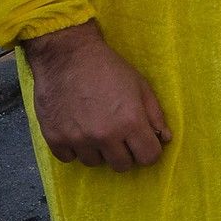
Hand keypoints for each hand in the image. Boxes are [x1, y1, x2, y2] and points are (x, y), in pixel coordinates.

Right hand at [23, 21, 169, 170]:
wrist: (66, 54)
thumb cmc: (107, 67)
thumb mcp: (140, 85)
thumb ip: (155, 114)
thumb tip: (165, 138)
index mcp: (130, 122)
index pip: (148, 157)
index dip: (148, 150)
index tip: (141, 141)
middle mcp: (105, 136)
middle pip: (122, 166)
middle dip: (124, 152)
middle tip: (117, 134)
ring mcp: (79, 139)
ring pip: (95, 163)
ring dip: (97, 150)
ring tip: (94, 128)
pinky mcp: (55, 138)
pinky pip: (68, 158)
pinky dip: (73, 148)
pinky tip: (76, 130)